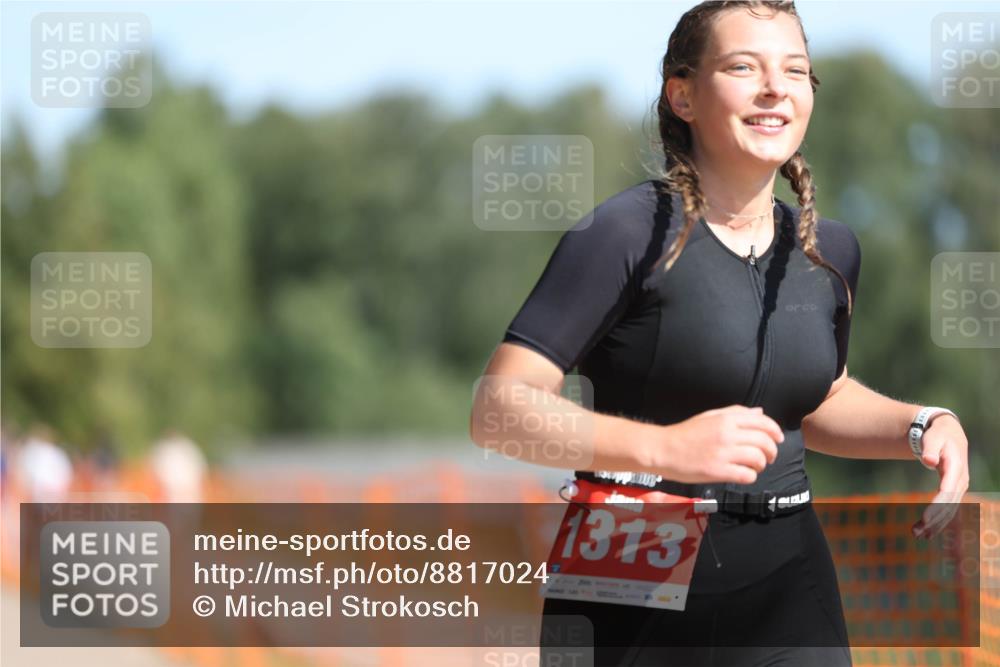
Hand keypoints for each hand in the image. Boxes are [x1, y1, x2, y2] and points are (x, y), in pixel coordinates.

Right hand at [651, 405, 783, 484]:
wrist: (662, 449)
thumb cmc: (685, 433)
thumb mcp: (709, 416)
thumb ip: (736, 413)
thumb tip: (760, 412)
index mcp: (726, 419)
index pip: (763, 422)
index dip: (775, 431)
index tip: (778, 439)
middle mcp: (727, 434)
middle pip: (764, 441)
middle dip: (772, 451)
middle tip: (769, 457)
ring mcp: (722, 453)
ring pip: (758, 459)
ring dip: (761, 465)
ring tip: (754, 466)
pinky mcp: (717, 471)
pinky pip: (746, 475)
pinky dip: (750, 476)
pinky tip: (743, 474)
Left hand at [912, 414, 969, 539]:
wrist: (950, 435)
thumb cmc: (938, 436)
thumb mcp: (933, 438)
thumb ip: (930, 448)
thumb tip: (929, 461)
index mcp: (956, 468)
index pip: (948, 491)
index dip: (938, 506)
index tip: (926, 518)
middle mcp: (960, 481)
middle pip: (949, 505)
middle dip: (934, 520)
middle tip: (917, 532)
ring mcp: (959, 488)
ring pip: (949, 510)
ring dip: (935, 524)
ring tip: (917, 535)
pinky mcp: (953, 491)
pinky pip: (947, 509)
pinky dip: (938, 521)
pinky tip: (926, 532)